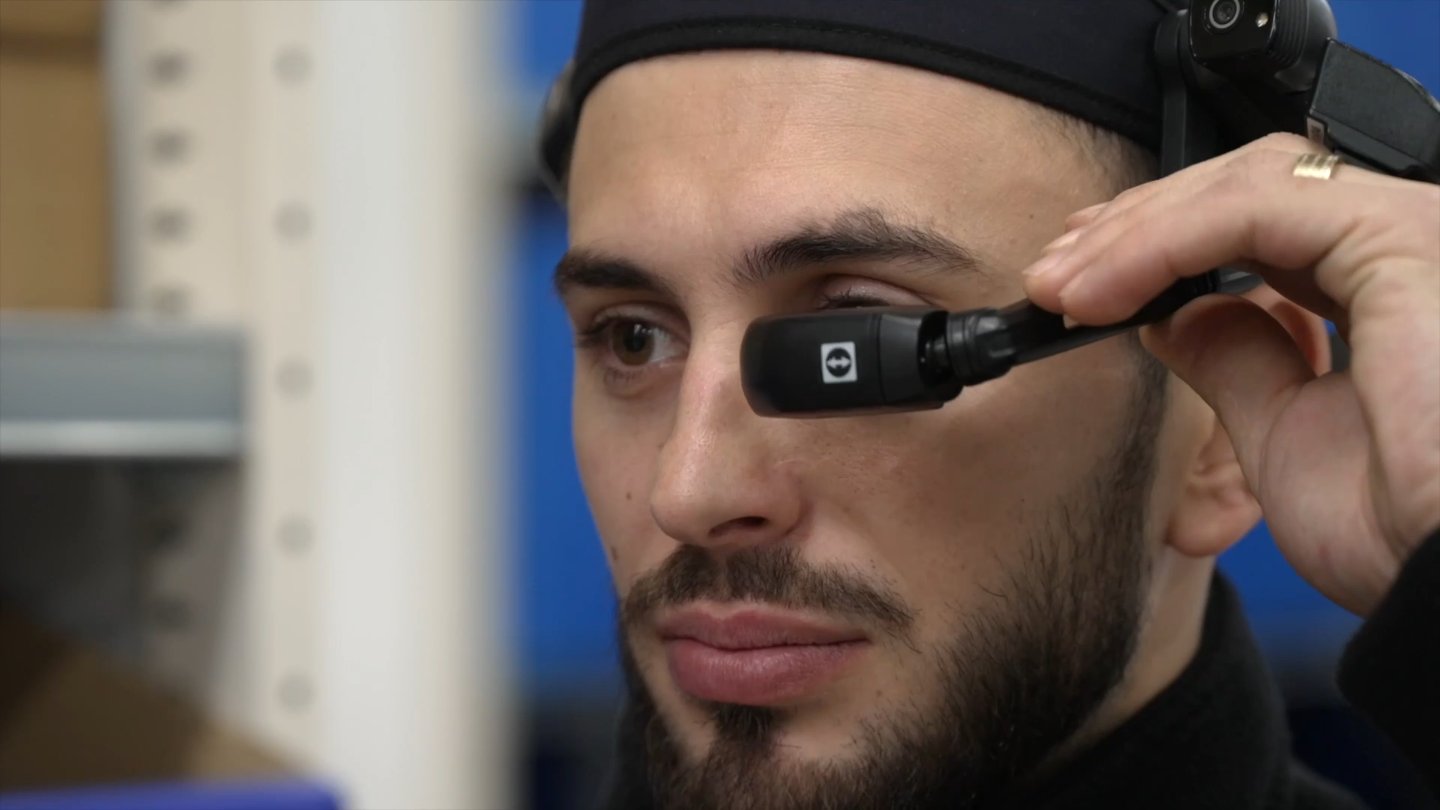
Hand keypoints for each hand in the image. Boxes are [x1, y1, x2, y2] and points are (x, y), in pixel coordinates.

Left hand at [1023, 133, 1439, 615]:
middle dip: (1137, 227)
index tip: (1083, 284)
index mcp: (1399, 284)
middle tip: (1053, 278)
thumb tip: (1173, 316)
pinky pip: (1252, 209)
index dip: (1165, 240)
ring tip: (1061, 289)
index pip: (1267, 219)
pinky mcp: (1402, 236)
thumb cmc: (1399, 533)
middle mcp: (1414, 241)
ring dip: (1134, 235)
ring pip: (1245, 186)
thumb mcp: (1286, 433)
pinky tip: (1099, 292)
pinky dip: (1160, 243)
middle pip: (1252, 186)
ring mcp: (1416, 230)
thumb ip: (1237, 359)